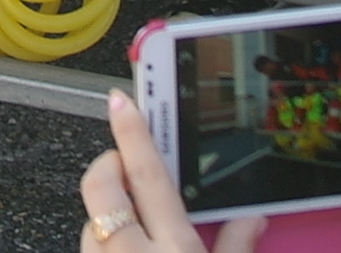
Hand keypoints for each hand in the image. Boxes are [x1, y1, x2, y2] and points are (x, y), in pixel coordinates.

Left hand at [75, 88, 262, 252]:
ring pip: (90, 218)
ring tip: (136, 222)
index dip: (133, 132)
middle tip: (125, 161)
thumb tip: (250, 219)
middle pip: (101, 185)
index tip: (122, 101)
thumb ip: (235, 247)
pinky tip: (125, 250)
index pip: (147, 174)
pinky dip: (104, 243)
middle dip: (108, 163)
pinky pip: (90, 248)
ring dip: (107, 212)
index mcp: (173, 247)